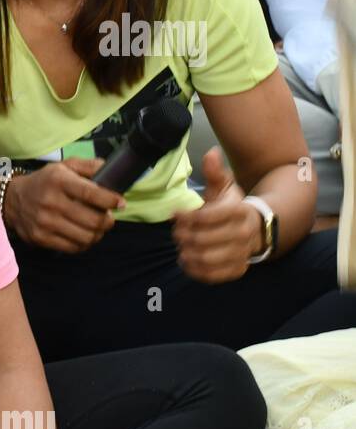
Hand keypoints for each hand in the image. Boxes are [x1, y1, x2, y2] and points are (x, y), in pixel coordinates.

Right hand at [3, 158, 125, 252]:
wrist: (13, 200)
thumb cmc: (45, 182)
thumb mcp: (64, 167)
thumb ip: (89, 166)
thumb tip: (112, 171)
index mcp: (59, 181)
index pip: (91, 193)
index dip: (111, 200)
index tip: (120, 202)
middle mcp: (51, 202)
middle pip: (93, 220)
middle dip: (108, 221)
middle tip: (108, 217)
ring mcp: (45, 222)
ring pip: (86, 237)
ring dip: (98, 234)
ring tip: (97, 227)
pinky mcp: (41, 238)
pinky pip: (73, 247)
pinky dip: (84, 243)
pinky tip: (84, 235)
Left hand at [171, 147, 262, 283]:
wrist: (253, 230)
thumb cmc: (231, 207)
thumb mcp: (224, 188)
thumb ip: (214, 173)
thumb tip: (210, 152)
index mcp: (240, 211)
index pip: (206, 217)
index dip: (185, 217)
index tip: (175, 214)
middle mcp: (244, 233)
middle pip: (201, 239)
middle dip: (182, 236)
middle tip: (176, 233)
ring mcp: (241, 254)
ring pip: (204, 258)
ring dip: (185, 253)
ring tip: (181, 246)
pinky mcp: (236, 270)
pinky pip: (210, 275)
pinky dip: (193, 269)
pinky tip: (187, 260)